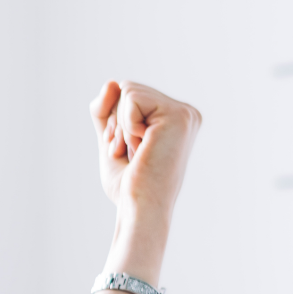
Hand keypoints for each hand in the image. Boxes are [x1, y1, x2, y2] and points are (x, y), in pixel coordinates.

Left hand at [89, 79, 200, 224]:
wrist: (139, 209)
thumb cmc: (128, 185)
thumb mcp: (112, 139)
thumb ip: (107, 110)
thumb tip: (111, 83)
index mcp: (174, 119)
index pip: (129, 95)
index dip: (116, 124)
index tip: (132, 153)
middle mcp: (185, 113)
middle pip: (127, 89)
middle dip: (117, 123)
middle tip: (134, 155)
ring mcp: (184, 113)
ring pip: (127, 90)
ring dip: (121, 127)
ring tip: (139, 153)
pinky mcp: (178, 115)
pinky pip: (131, 97)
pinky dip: (126, 125)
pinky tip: (143, 148)